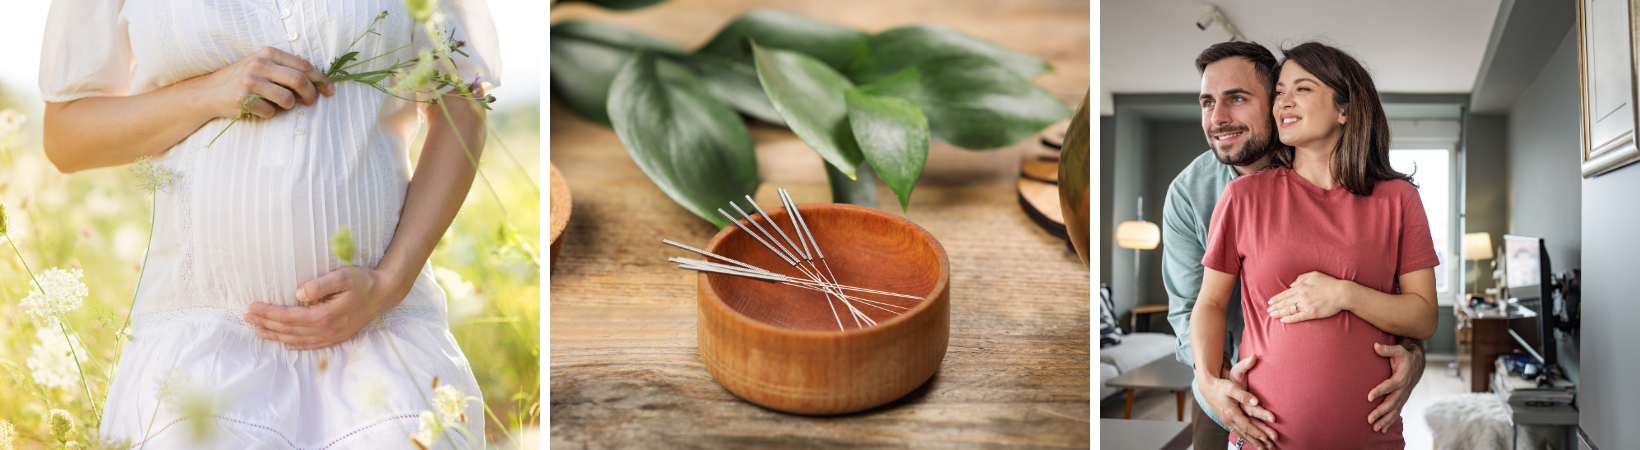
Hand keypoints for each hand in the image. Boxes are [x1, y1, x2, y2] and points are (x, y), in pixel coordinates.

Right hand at [194, 46, 334, 119]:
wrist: (210, 92)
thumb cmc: (244, 80)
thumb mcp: (263, 66)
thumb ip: (286, 68)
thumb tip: (318, 79)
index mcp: (268, 53)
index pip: (303, 65)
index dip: (320, 79)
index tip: (330, 90)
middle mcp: (259, 64)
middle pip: (299, 81)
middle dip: (311, 94)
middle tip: (311, 103)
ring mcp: (250, 81)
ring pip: (287, 99)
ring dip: (288, 106)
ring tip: (277, 104)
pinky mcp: (243, 99)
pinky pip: (271, 112)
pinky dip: (270, 114)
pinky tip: (259, 109)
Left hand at [244, 266, 407, 349]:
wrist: (387, 293)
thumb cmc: (364, 281)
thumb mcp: (343, 276)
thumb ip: (319, 285)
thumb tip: (297, 294)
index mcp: (325, 316)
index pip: (288, 316)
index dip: (268, 312)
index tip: (252, 306)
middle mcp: (328, 329)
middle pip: (289, 329)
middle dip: (266, 323)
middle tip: (247, 317)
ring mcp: (334, 335)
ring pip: (298, 339)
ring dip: (276, 335)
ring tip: (258, 331)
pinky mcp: (339, 336)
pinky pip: (312, 345)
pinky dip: (296, 344)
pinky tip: (286, 342)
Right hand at [1202, 354, 1276, 448]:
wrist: (1208, 388)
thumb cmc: (1221, 387)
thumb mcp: (1231, 388)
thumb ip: (1243, 395)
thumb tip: (1256, 401)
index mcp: (1231, 412)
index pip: (1245, 425)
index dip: (1256, 432)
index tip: (1266, 437)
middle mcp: (1228, 419)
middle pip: (1245, 433)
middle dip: (1257, 441)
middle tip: (1269, 447)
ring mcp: (1227, 421)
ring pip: (1241, 434)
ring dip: (1252, 442)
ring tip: (1262, 448)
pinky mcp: (1227, 421)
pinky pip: (1237, 432)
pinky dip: (1245, 438)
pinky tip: (1251, 441)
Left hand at [1267, 271, 1346, 323]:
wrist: (1342, 293)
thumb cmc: (1329, 283)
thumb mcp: (1314, 275)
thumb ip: (1301, 278)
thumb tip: (1291, 284)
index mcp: (1301, 287)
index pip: (1285, 294)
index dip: (1276, 298)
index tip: (1269, 301)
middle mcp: (1302, 296)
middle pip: (1284, 303)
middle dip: (1275, 307)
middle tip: (1268, 310)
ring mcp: (1306, 305)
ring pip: (1289, 310)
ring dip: (1279, 313)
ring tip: (1272, 315)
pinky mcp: (1312, 313)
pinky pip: (1298, 317)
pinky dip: (1289, 319)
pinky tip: (1283, 320)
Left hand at [1366, 341, 1425, 431]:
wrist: (1417, 365)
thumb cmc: (1405, 357)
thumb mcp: (1399, 350)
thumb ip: (1387, 349)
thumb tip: (1375, 346)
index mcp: (1401, 377)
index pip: (1389, 385)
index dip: (1380, 391)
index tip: (1369, 397)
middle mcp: (1403, 389)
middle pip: (1391, 402)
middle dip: (1381, 411)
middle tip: (1369, 418)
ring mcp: (1403, 396)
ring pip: (1394, 411)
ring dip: (1384, 420)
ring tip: (1374, 428)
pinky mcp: (1401, 400)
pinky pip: (1396, 412)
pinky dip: (1389, 421)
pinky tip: (1381, 429)